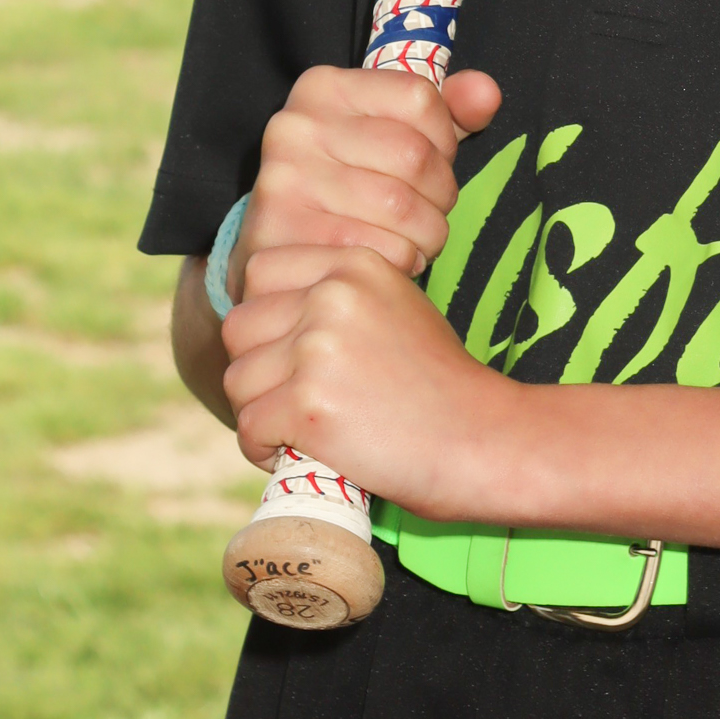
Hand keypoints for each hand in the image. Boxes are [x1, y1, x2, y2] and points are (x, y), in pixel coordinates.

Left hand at [221, 240, 511, 515]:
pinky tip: (301, 453)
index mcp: (354, 265)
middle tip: (293, 400)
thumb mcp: (397, 309)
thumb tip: (265, 314)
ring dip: (261, 412)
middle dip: (256, 369)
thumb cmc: (440, 385)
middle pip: (240, 327)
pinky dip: (265, 450)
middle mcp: (332, 295)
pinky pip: (249, 427)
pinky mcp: (308, 403)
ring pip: (238, 380)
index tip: (291, 354)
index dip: (266, 320)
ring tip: (302, 430)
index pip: (260, 272)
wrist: (481, 441)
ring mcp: (319, 347)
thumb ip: (336, 299)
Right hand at [236, 64, 502, 291]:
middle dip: (441, 193)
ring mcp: (282, 181)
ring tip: (417, 238)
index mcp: (324, 87)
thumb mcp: (398, 133)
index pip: (420, 97)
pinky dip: (403, 262)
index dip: (445, 138)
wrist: (284, 251)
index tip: (433, 161)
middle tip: (431, 211)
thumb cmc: (354, 182)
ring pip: (401, 207)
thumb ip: (449, 108)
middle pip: (414, 154)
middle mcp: (294, 125)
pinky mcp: (283, 237)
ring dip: (428, 233)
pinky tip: (393, 259)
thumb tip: (487, 94)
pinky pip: (378, 250)